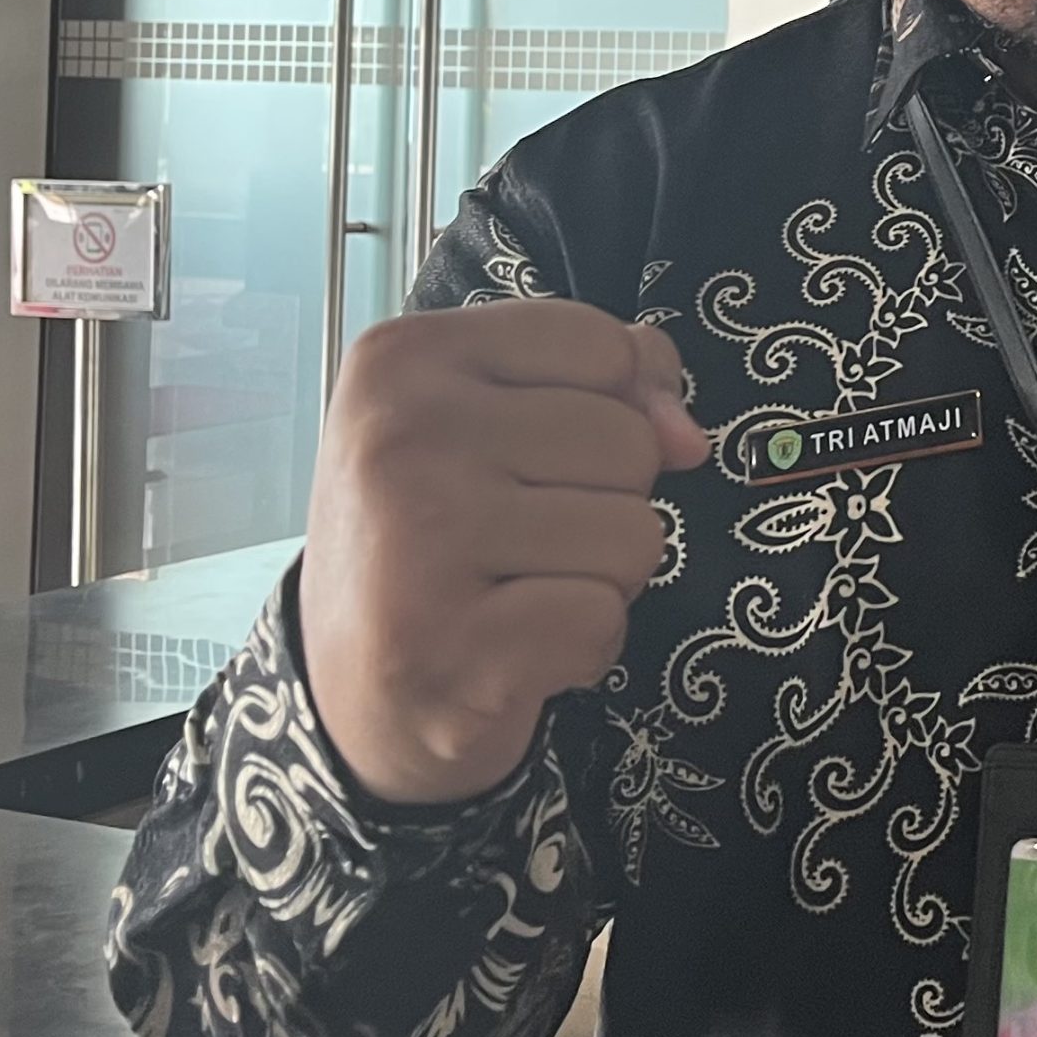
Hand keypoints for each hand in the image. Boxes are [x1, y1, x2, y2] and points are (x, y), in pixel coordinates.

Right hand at [298, 299, 706, 805]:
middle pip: (629, 442)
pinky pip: (603, 620)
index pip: (603, 345)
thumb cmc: (441, 534)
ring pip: (635, 535)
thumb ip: (618, 381)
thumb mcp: (500, 417)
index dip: (607, 407)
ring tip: (518, 592)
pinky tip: (515, 650)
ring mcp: (418, 538)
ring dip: (601, 579)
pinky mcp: (446, 642)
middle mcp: (400, 434)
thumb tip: (687, 438)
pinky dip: (582, 647)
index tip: (530, 454)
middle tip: (518, 541)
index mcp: (406, 357)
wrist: (349, 690)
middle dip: (607, 502)